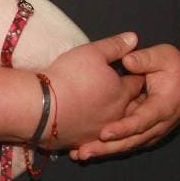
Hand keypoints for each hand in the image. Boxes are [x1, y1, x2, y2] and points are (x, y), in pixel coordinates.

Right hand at [41, 32, 146, 151]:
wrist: (42, 107)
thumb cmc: (69, 76)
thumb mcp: (92, 52)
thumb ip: (115, 46)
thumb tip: (134, 38)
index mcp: (122, 92)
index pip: (137, 83)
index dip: (136, 75)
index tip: (134, 73)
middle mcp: (116, 115)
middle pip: (130, 107)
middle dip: (130, 100)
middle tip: (124, 94)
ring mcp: (99, 131)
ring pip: (112, 125)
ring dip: (112, 120)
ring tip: (104, 112)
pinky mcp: (82, 142)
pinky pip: (92, 139)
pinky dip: (92, 135)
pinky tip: (86, 130)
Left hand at [76, 43, 179, 159]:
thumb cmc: (176, 68)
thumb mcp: (164, 56)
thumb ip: (145, 59)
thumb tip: (126, 61)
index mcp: (163, 107)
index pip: (142, 121)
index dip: (123, 128)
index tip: (104, 133)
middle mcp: (158, 125)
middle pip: (131, 141)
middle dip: (107, 148)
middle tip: (83, 151)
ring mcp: (151, 132)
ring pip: (127, 145)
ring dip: (104, 151)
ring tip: (79, 154)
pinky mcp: (143, 134)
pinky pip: (125, 143)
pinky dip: (107, 148)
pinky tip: (85, 151)